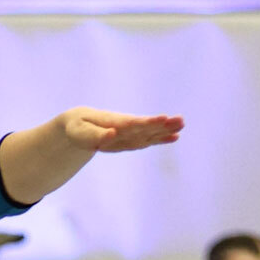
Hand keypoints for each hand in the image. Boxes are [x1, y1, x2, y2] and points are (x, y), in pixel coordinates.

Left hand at [59, 108, 184, 153]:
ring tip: (182, 124)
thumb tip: (113, 134)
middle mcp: (125, 127)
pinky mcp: (131, 139)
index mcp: (113, 123)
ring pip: (149, 132)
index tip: (163, 119)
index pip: (133, 123)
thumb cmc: (77, 128)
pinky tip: (175, 136)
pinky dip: (160, 138)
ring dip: (166, 130)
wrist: (79, 124)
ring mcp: (129, 133)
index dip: (147, 123)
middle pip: (146, 127)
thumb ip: (95, 135)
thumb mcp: (79, 133)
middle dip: (162, 125)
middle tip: (180, 121)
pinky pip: (147, 139)